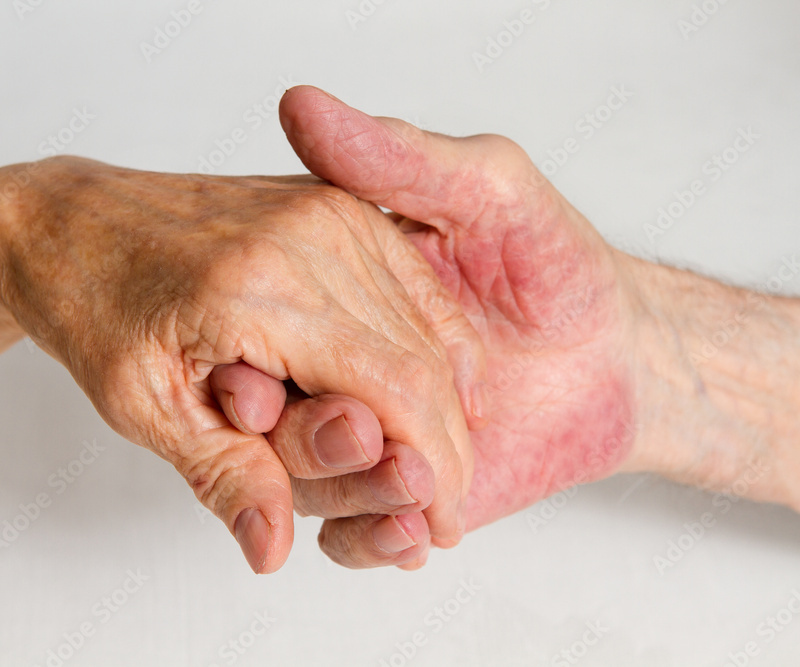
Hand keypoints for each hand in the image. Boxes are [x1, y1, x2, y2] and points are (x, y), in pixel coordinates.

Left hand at [0, 159, 483, 571]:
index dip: (432, 470)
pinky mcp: (338, 205)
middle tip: (435, 509)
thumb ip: (223, 474)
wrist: (71, 220)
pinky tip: (431, 394)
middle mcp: (314, 236)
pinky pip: (415, 285)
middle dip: (445, 450)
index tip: (437, 526)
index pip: (396, 391)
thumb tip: (275, 549)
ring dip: (445, 405)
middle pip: (426, 362)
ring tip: (426, 464)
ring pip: (430, 324)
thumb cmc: (95, 304)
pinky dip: (434, 346)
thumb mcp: (141, 404)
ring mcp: (332, 211)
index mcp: (261, 288)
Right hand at [216, 86, 646, 546]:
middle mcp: (338, 373)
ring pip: (310, 488)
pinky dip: (375, 542)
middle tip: (356, 430)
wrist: (619, 356)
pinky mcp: (396, 499)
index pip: (262, 340)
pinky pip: (353, 538)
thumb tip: (303, 107)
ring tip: (409, 478)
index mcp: (336, 301)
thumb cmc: (555, 266)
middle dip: (304, 438)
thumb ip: (399, 160)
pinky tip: (414, 530)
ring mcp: (364, 439)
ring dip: (348, 492)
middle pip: (278, 424)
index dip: (249, 368)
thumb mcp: (487, 190)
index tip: (252, 383)